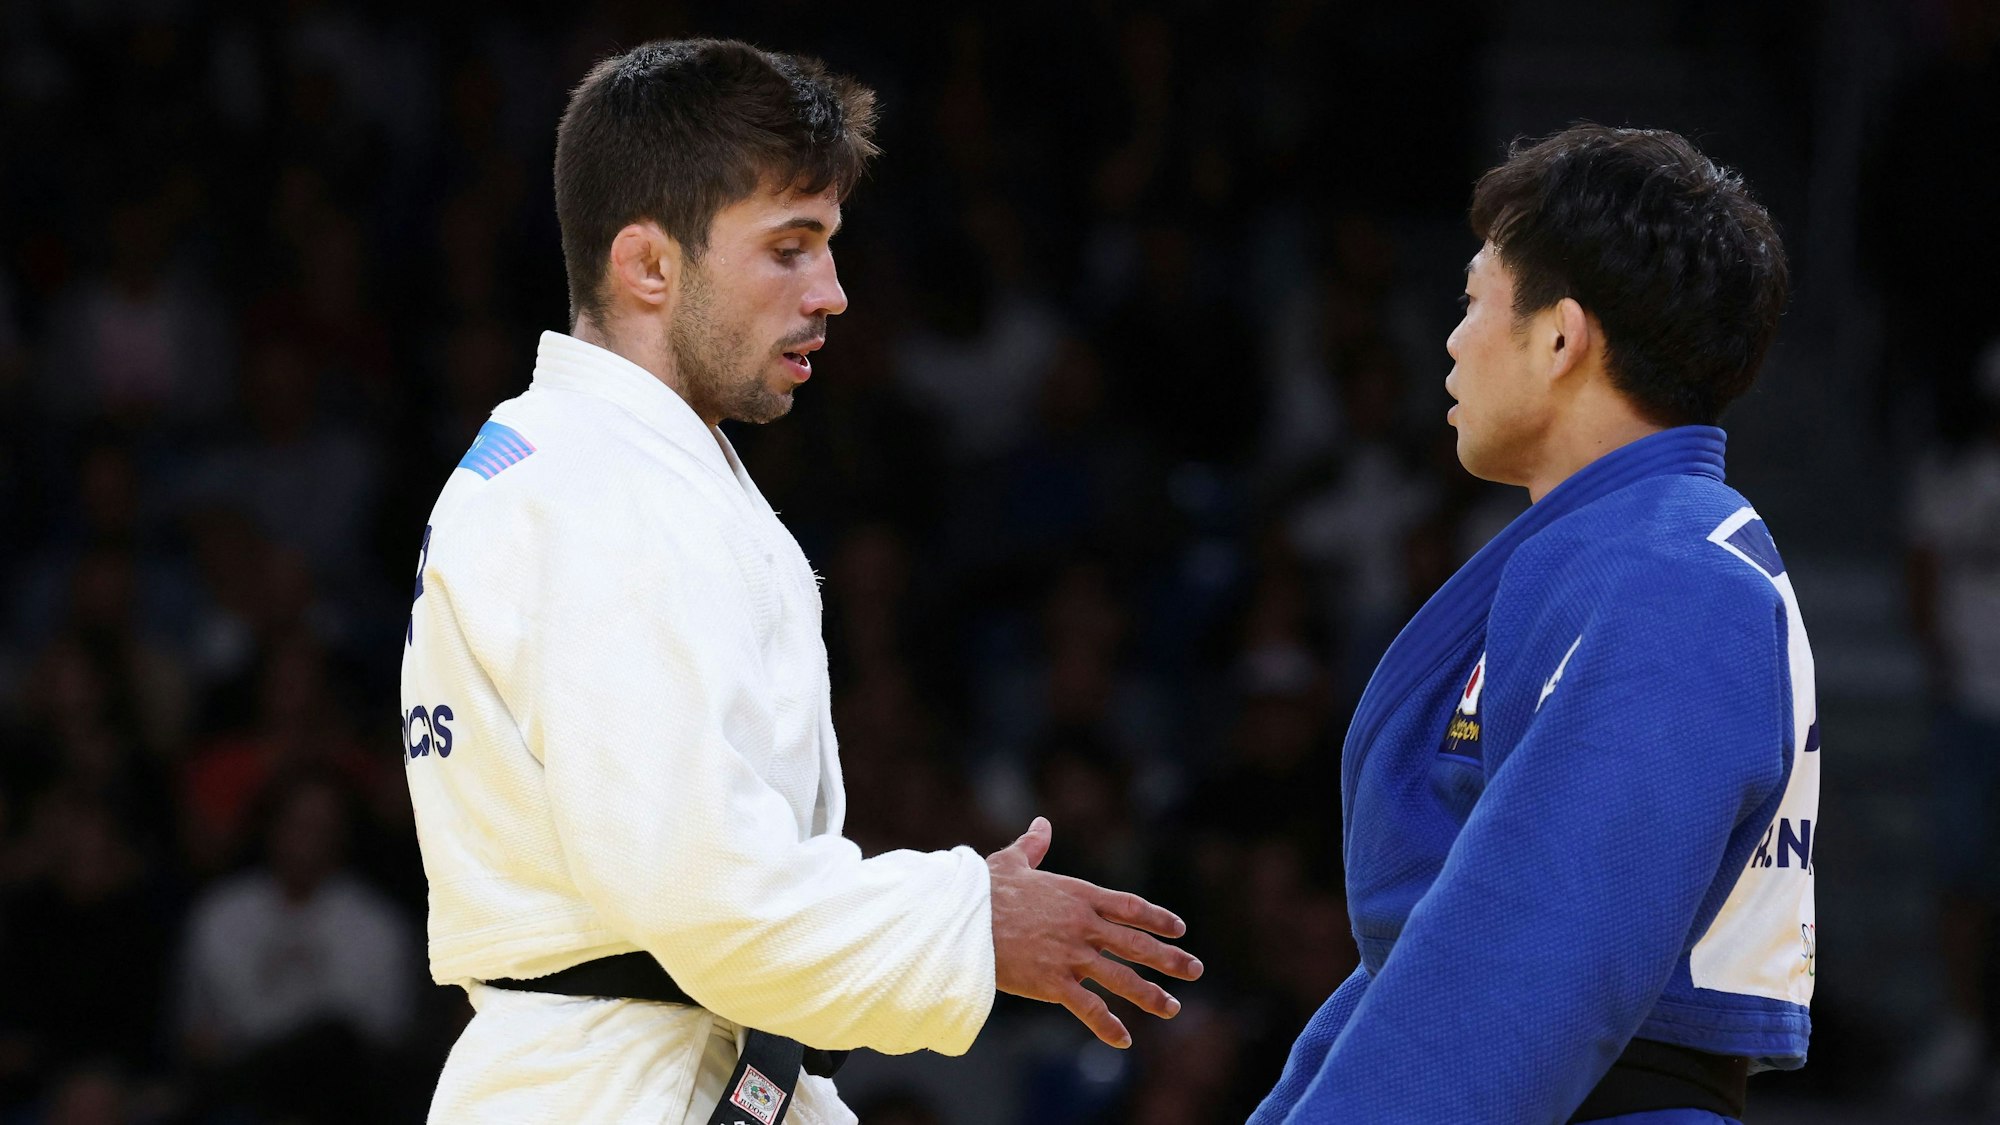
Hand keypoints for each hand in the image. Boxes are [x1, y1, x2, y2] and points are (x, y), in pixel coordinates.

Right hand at [986, 816, 1202, 1048]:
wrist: (961, 919)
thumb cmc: (982, 890)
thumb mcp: (1011, 862)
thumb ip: (1033, 846)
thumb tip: (1041, 825)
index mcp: (1078, 895)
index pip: (1130, 906)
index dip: (1157, 918)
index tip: (1179, 929)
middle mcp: (1082, 926)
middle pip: (1137, 943)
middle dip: (1169, 958)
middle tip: (1195, 970)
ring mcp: (1071, 956)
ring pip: (1121, 978)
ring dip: (1150, 994)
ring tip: (1171, 1007)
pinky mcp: (1053, 983)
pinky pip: (1088, 1008)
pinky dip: (1107, 1026)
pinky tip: (1124, 1041)